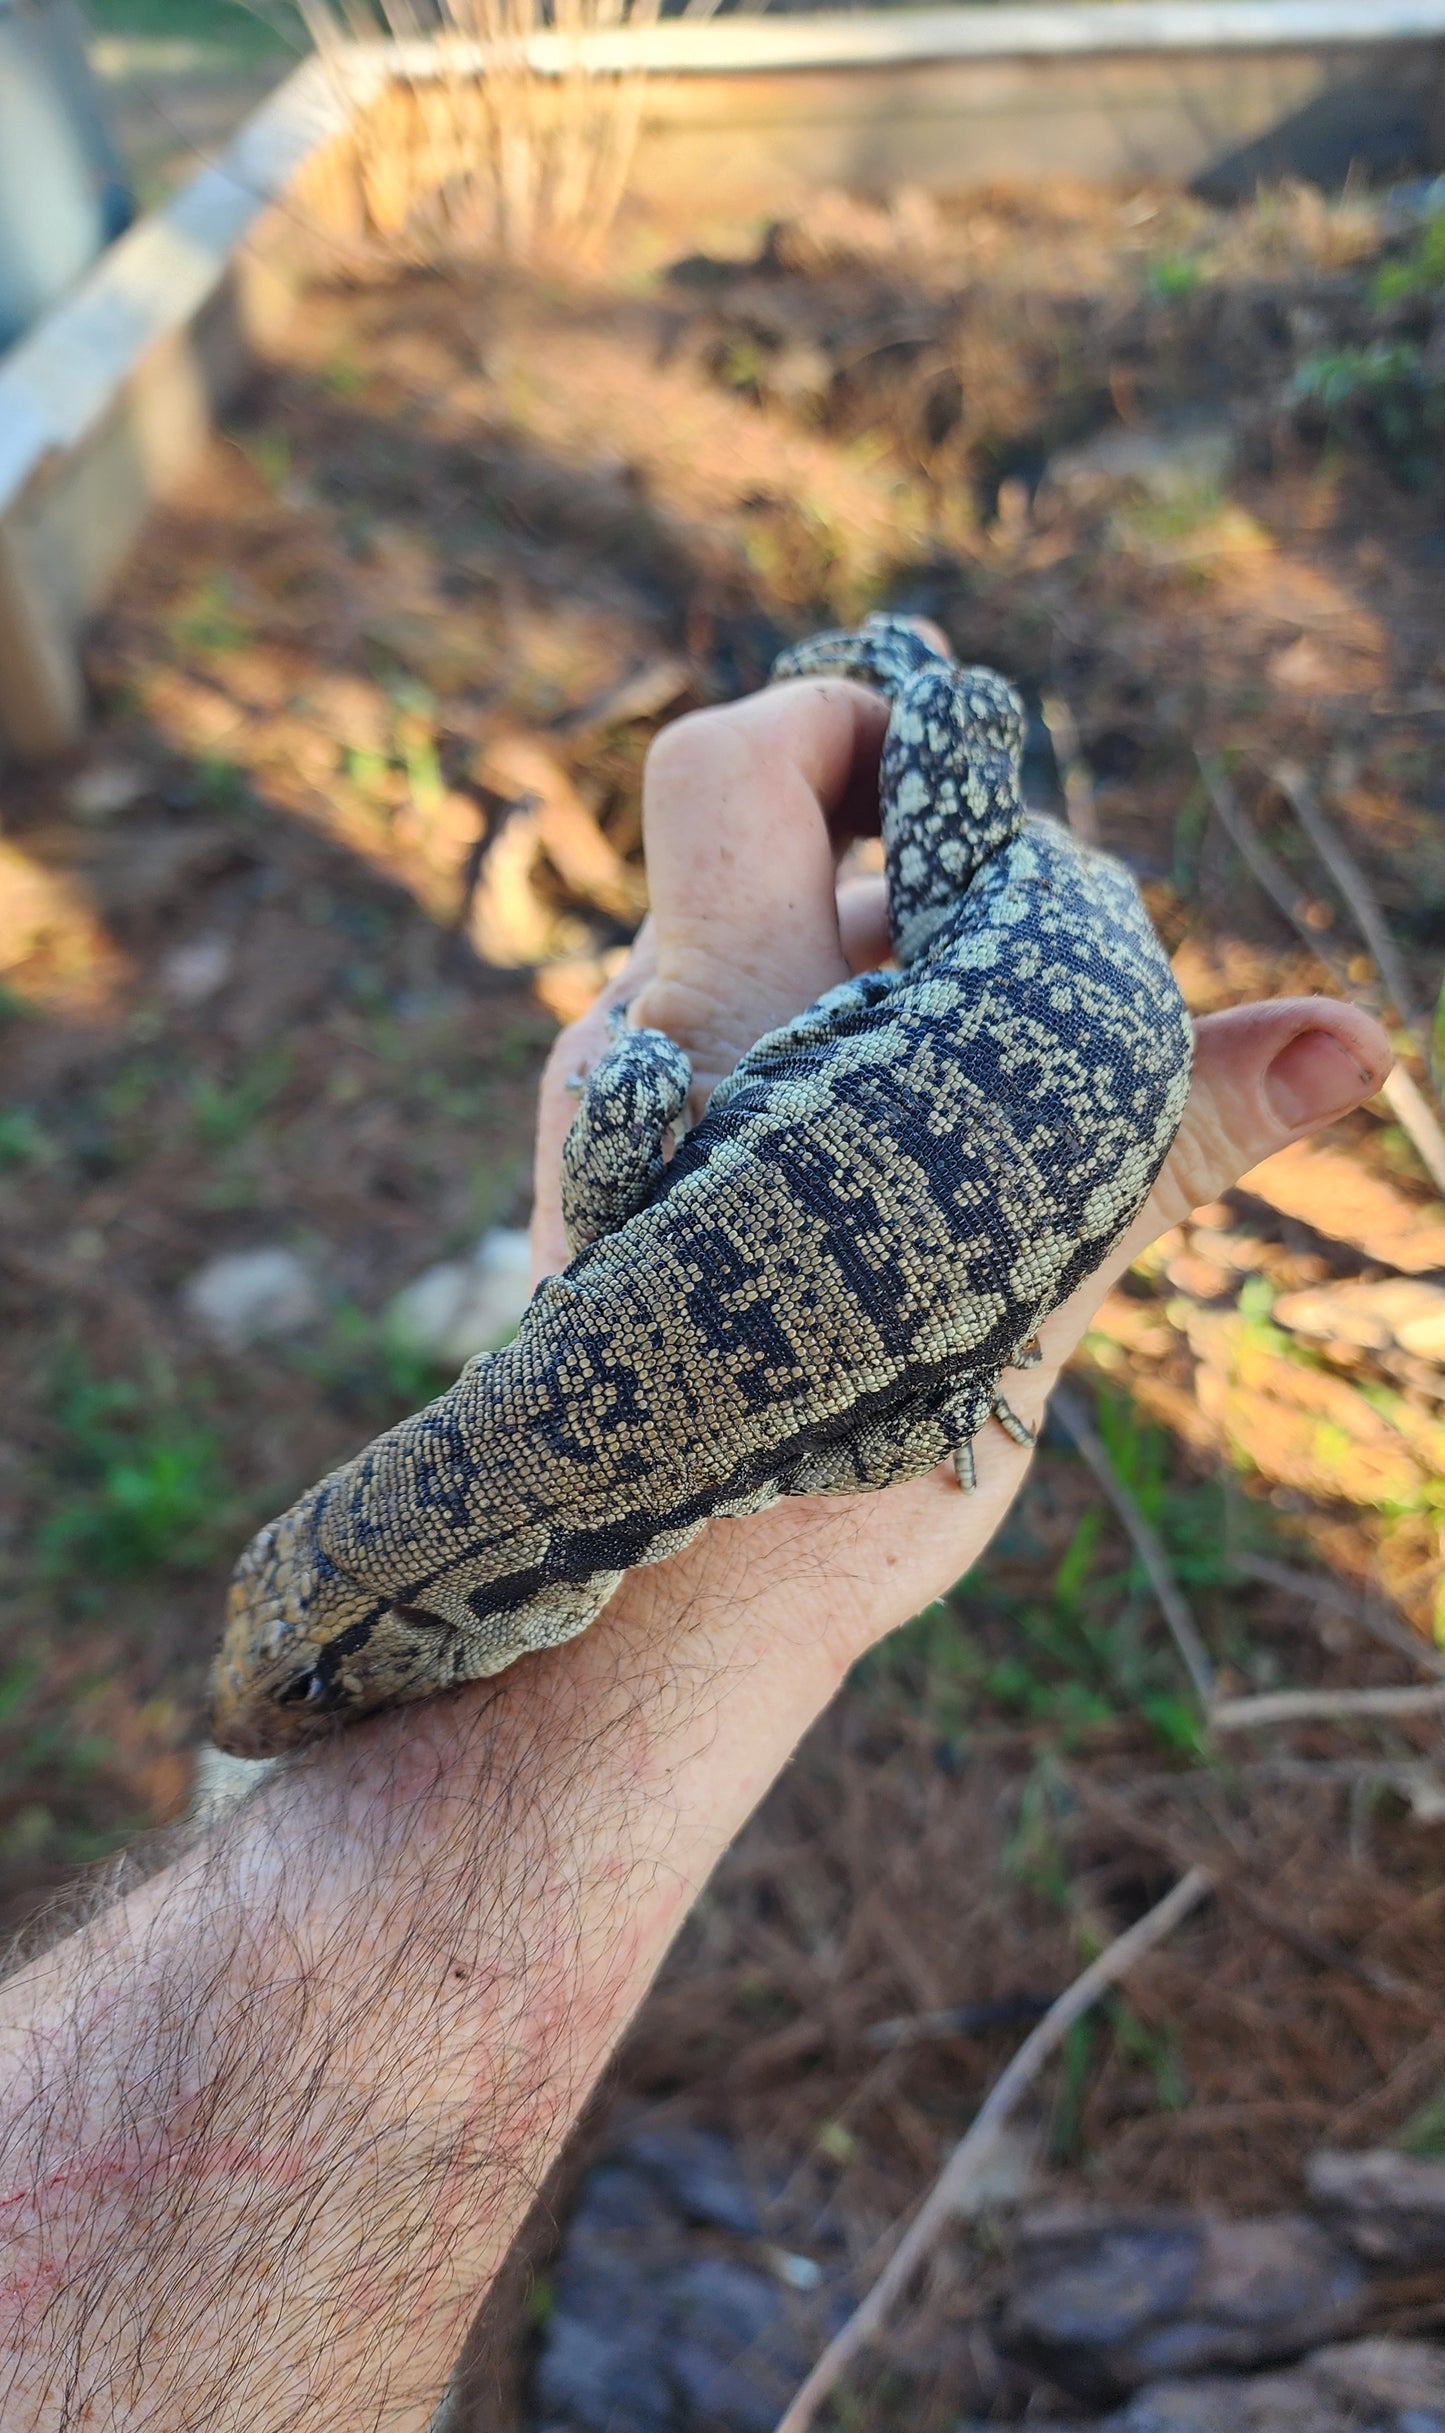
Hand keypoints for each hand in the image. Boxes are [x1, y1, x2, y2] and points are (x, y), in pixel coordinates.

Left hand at [532, 674, 1389, 1698]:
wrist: (653, 1625)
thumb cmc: (824, 1460)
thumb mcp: (1025, 1271)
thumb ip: (1168, 1128)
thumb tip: (1359, 1039)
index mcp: (722, 1011)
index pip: (734, 763)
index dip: (849, 728)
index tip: (977, 802)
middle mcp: (649, 1035)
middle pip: (801, 853)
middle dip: (938, 886)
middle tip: (1051, 988)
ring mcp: (633, 1107)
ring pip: (789, 964)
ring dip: (908, 990)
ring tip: (1009, 1102)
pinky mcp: (640, 1177)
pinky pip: (760, 1059)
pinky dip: (858, 1069)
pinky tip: (940, 1165)